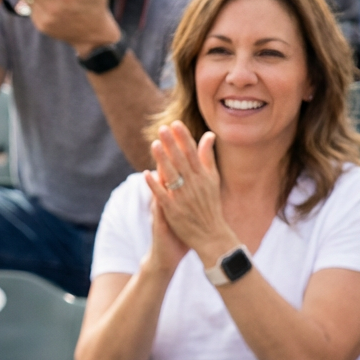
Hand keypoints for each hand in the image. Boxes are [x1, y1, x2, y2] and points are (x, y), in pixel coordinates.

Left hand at [144, 121, 238, 266]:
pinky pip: (163, 196)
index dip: (184, 138)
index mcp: (204, 177)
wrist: (212, 235)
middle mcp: (195, 185)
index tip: (176, 124)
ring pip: (172, 176)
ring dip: (163, 160)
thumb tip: (209, 135)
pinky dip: (156, 185)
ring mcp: (184, 198)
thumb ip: (207, 157)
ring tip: (154, 144)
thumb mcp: (212, 180)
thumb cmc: (211, 205)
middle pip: (181, 161)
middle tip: (162, 128)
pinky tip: (147, 174)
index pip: (193, 153)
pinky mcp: (174, 211)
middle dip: (172, 144)